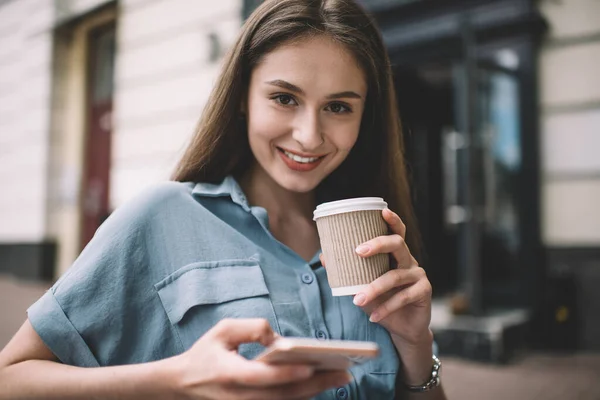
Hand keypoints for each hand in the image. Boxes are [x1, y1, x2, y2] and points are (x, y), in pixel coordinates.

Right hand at [171, 319, 351, 399]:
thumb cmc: (206, 353)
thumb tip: (279, 338)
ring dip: (314, 391)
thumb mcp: (223, 330)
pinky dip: (302, 396)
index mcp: (230, 374)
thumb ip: (252, 327)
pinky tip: (321, 384)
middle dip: (315, 384)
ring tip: (340, 377)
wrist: (183, 384)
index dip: (286, 374)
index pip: (262, 377)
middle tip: (343, 373)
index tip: (310, 367)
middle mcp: (240, 397)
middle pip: (282, 395)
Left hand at [320, 208, 431, 346]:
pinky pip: (403, 297)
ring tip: (358, 301)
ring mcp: (418, 275)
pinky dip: (385, 308)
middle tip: (358, 251)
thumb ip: (347, 273)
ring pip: (395, 276)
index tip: (383, 211)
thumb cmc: (381, 301)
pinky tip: (373, 316)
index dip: (393, 220)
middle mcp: (408, 261)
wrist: (401, 328)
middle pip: (398, 244)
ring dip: (374, 289)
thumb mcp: (362, 286)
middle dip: (378, 244)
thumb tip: (325, 257)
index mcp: (394, 255)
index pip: (396, 232)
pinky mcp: (424, 291)